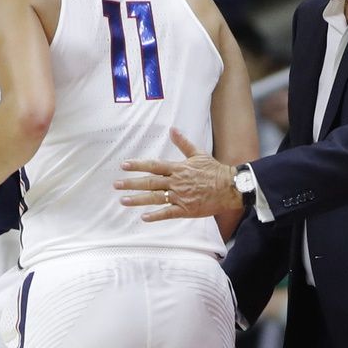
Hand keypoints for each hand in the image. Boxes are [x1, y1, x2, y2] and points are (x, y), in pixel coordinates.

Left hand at [116, 129, 240, 221]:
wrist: (230, 187)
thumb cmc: (215, 170)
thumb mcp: (198, 154)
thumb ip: (183, 143)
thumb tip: (172, 130)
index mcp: (178, 168)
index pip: (154, 166)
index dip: (138, 165)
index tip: (124, 166)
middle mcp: (176, 182)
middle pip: (150, 182)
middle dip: (131, 184)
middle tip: (116, 185)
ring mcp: (181, 196)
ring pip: (155, 198)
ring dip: (138, 199)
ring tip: (123, 201)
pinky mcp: (186, 209)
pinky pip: (168, 213)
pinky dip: (156, 215)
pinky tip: (144, 217)